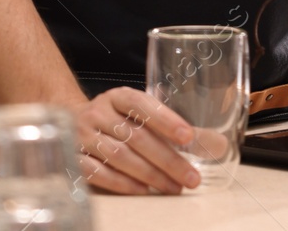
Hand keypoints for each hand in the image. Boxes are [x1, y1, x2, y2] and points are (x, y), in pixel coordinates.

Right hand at [72, 86, 201, 195]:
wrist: (71, 123)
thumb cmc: (116, 120)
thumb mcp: (140, 115)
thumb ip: (175, 128)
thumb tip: (217, 144)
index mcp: (117, 97)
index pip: (142, 104)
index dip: (166, 120)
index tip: (189, 138)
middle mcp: (98, 113)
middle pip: (135, 136)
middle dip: (167, 159)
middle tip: (191, 177)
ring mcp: (82, 136)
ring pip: (119, 156)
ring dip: (150, 175)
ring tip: (173, 187)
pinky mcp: (74, 158)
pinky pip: (98, 173)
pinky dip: (122, 183)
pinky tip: (144, 191)